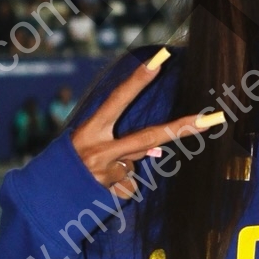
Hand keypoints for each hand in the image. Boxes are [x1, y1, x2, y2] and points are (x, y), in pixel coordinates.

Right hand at [70, 50, 221, 198]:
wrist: (46, 198)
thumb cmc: (69, 163)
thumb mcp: (90, 145)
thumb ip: (123, 144)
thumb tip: (157, 150)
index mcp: (89, 129)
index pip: (118, 99)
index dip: (138, 80)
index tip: (160, 60)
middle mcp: (99, 150)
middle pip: (148, 136)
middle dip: (182, 129)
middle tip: (212, 120)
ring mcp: (106, 174)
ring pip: (135, 166)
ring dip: (122, 170)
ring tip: (97, 176)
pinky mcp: (111, 194)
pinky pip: (129, 186)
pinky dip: (118, 187)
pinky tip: (99, 189)